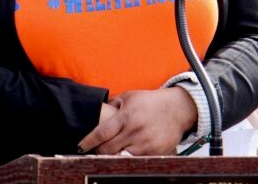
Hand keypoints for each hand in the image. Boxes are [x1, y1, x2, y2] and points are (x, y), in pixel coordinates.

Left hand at [77, 88, 196, 155]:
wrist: (177, 109)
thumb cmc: (150, 102)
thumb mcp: (130, 97)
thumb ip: (113, 104)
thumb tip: (98, 111)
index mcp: (126, 116)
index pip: (102, 133)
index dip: (88, 142)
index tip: (80, 147)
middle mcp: (135, 131)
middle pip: (109, 149)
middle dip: (99, 151)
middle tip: (95, 150)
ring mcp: (146, 143)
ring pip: (121, 158)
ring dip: (113, 157)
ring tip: (109, 154)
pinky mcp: (155, 152)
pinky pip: (136, 161)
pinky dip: (128, 159)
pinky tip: (125, 154)